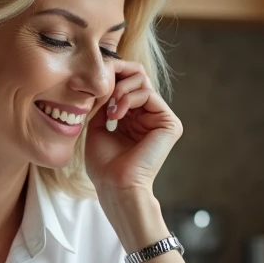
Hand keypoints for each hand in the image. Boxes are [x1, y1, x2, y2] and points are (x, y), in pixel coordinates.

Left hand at [84, 60, 181, 198]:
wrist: (115, 185)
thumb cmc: (104, 166)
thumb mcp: (97, 128)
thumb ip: (104, 105)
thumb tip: (105, 84)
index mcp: (135, 119)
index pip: (128, 84)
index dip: (112, 77)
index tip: (95, 83)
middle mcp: (150, 117)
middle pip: (138, 77)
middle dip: (117, 78)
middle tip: (102, 93)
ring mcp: (161, 119)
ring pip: (142, 82)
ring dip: (120, 90)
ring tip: (110, 110)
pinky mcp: (169, 123)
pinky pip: (148, 95)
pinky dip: (129, 98)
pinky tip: (117, 115)